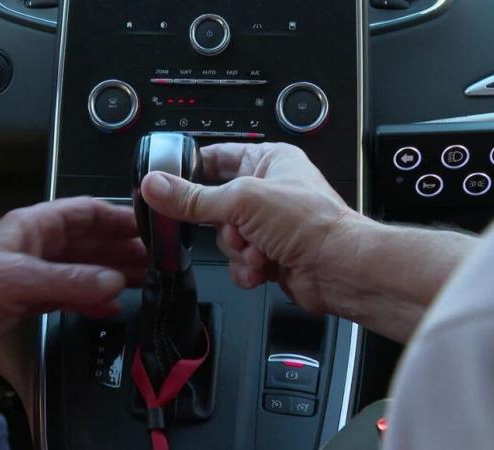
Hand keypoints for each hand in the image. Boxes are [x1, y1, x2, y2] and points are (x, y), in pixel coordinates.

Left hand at [0, 197, 146, 356]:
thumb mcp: (18, 279)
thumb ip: (69, 280)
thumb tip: (112, 281)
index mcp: (32, 227)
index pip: (83, 212)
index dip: (116, 217)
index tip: (145, 226)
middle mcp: (35, 247)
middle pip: (88, 241)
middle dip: (120, 249)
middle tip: (152, 259)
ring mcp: (32, 275)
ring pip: (82, 269)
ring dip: (111, 275)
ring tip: (141, 280)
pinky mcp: (27, 302)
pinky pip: (70, 295)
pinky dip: (92, 300)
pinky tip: (109, 306)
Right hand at [141, 142, 476, 341]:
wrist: (340, 270)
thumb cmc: (312, 223)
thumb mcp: (241, 201)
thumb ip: (193, 197)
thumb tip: (156, 186)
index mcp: (268, 160)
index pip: (215, 157)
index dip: (191, 171)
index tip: (167, 183)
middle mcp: (269, 190)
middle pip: (215, 205)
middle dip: (223, 226)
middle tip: (235, 226)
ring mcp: (269, 224)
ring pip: (224, 238)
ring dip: (237, 250)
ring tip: (259, 249)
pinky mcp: (270, 253)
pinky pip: (237, 260)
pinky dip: (246, 268)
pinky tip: (263, 266)